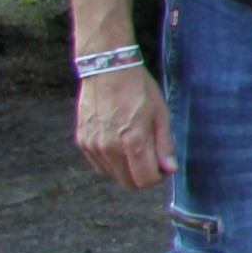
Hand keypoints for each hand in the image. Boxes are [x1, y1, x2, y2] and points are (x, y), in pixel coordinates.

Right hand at [75, 65, 174, 189]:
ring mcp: (93, 145)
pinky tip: (118, 142)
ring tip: (133, 145)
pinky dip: (110, 161)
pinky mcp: (82, 141)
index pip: (145, 180)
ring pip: (113, 174)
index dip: (157, 176)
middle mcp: (109, 147)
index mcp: (132, 142)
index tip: (161, 163)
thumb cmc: (139, 90)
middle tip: (149, 156)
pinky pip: (98, 164)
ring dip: (126, 168)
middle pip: (128, 182)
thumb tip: (170, 169)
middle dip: (142, 175)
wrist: (108, 70)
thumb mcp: (161, 115)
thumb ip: (164, 145)